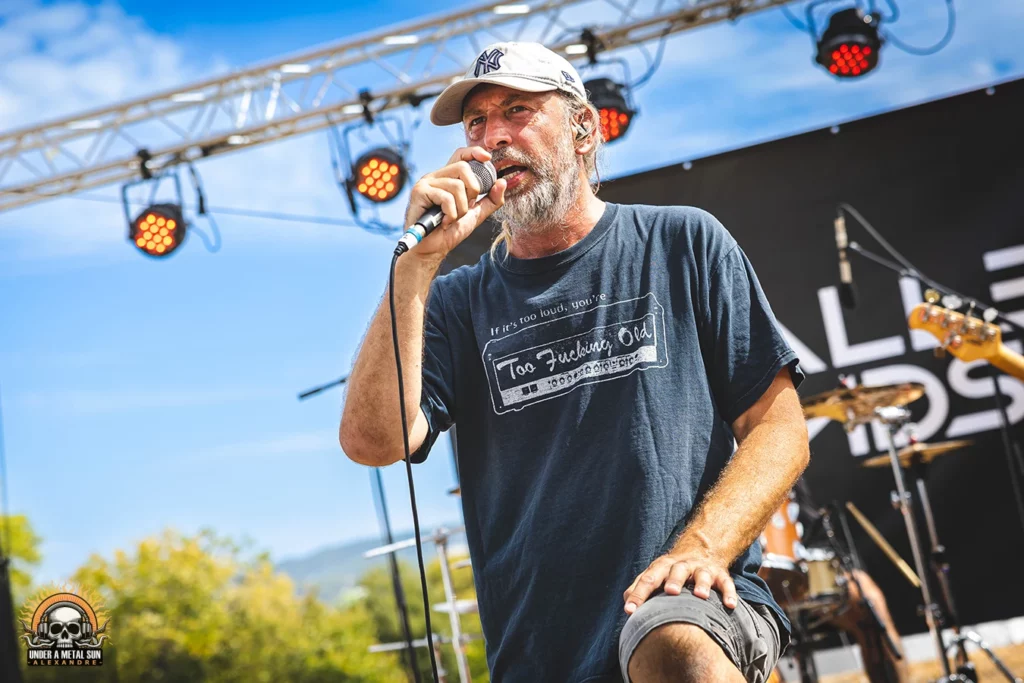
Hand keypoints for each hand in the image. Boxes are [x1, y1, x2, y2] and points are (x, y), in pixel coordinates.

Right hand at [403, 146, 506, 262]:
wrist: (432, 249)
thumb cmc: (450, 231)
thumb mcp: (476, 214)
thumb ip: (491, 200)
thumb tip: (502, 182)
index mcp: (448, 178)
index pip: (461, 155)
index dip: (474, 152)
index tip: (487, 158)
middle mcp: (436, 176)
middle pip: (462, 168)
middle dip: (473, 190)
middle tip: (467, 207)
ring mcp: (426, 182)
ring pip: (456, 186)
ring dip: (461, 208)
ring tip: (453, 219)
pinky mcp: (419, 192)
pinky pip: (446, 197)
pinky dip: (451, 214)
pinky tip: (445, 222)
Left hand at [622, 549, 737, 614]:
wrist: (701, 549)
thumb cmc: (671, 570)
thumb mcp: (655, 574)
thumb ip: (640, 587)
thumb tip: (627, 604)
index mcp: (662, 567)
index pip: (648, 579)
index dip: (638, 594)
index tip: (630, 610)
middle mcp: (682, 566)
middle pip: (676, 571)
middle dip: (674, 580)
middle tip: (670, 592)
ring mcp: (702, 569)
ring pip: (701, 575)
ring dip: (701, 584)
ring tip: (700, 595)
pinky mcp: (719, 575)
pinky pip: (726, 583)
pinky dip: (729, 593)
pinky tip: (730, 605)